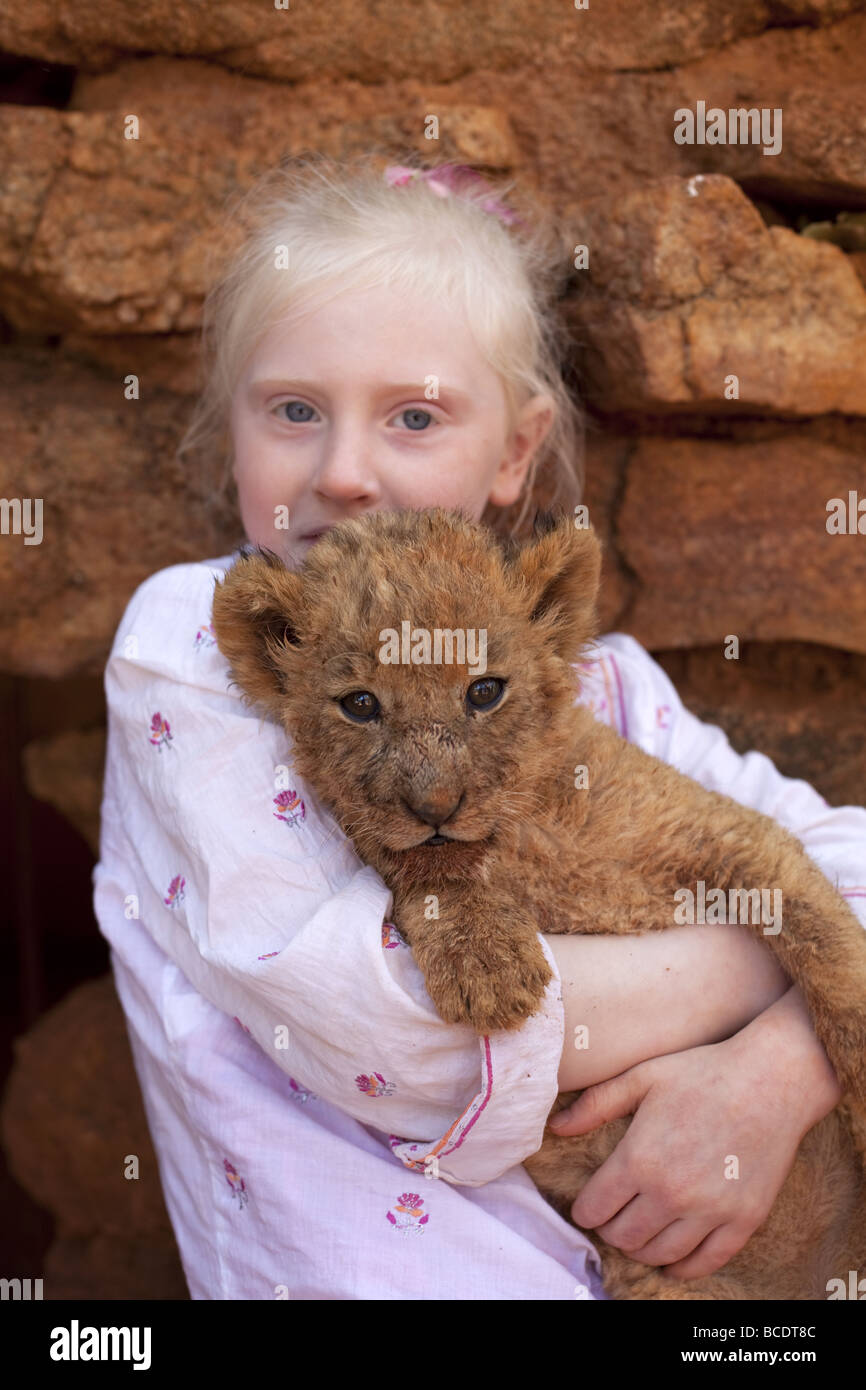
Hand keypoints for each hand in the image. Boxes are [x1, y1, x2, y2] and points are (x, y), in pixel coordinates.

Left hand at [547, 997, 837, 1278]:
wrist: (772, 1080)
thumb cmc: (702, 1072)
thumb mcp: (642, 1077)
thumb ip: (596, 1104)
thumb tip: (556, 1127)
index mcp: (640, 1159)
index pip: (594, 1209)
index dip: (585, 1210)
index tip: (588, 1205)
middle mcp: (671, 1193)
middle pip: (622, 1237)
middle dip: (610, 1230)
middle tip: (612, 1218)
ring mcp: (709, 1212)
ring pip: (658, 1254)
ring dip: (641, 1249)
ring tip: (639, 1233)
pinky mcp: (742, 1222)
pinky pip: (704, 1263)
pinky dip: (682, 1267)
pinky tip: (672, 1257)